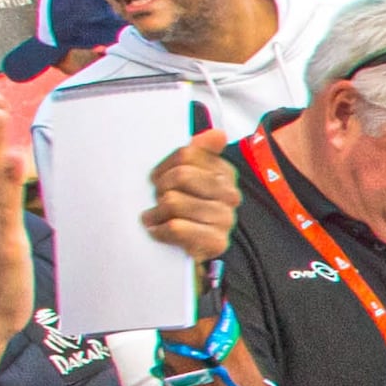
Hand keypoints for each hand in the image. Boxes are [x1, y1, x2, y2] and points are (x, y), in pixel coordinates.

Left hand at [139, 126, 238, 265]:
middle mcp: (230, 195)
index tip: (159, 179)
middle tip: (157, 200)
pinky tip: (159, 231)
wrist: (196, 252)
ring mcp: (225, 219)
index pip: (186, 155)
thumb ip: (201, 152)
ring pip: (174, 202)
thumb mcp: (193, 178)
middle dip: (161, 188)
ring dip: (156, 213)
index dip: (165, 166)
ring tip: (155, 217)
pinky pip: (176, 227)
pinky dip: (160, 230)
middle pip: (180, 176)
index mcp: (225, 173)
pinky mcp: (216, 242)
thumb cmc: (188, 212)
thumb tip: (217, 134)